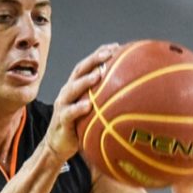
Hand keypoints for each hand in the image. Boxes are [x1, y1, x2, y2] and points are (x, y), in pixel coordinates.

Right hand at [44, 44, 118, 159]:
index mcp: (76, 87)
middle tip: (109, 54)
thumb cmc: (79, 127)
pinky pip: (69, 113)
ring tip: (98, 75)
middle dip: (93, 60)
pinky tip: (88, 106)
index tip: (116, 46)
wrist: (58, 146)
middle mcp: (68, 92)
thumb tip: (134, 97)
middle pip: (79, 71)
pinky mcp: (62, 121)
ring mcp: (63, 105)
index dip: (99, 54)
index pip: (87, 65)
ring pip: (72, 89)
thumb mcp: (93, 111)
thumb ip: (105, 101)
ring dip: (85, 81)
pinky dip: (78, 108)